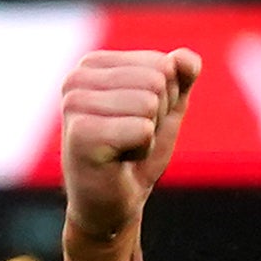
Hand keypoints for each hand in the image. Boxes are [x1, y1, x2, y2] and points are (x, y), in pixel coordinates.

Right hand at [59, 48, 200, 252]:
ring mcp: (74, 104)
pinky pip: (142, 129)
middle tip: (133, 139)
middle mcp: (76, 78)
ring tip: (125, 149)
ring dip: (148, 134)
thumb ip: (181, 79)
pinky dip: (142, 150)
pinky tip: (120, 159)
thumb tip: (187, 58)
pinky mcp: (80, 133)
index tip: (140, 121)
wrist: (115, 202)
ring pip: (149, 104)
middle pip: (157, 81)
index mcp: (93, 65)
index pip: (162, 64)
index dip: (166, 100)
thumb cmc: (137, 154)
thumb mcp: (167, 110)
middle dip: (158, 117)